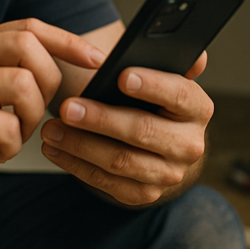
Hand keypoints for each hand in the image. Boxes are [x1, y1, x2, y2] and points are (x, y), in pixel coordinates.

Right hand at [0, 19, 105, 209]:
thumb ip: (11, 71)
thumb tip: (67, 63)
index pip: (27, 26)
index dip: (67, 40)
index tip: (95, 59)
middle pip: (27, 45)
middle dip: (49, 82)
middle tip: (38, 111)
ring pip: (23, 84)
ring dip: (32, 118)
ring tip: (15, 134)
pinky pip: (6, 125)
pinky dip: (13, 145)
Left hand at [40, 52, 212, 205]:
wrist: (159, 143)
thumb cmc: (153, 101)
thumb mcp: (162, 76)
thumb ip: (169, 61)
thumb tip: (195, 55)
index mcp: (197, 108)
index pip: (179, 95)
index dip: (152, 85)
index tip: (120, 76)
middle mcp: (189, 145)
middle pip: (143, 131)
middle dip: (101, 119)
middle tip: (68, 107)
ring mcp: (168, 174)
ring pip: (121, 160)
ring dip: (80, 144)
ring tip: (52, 129)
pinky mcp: (145, 193)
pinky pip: (107, 182)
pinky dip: (76, 165)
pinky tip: (56, 149)